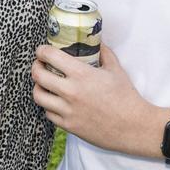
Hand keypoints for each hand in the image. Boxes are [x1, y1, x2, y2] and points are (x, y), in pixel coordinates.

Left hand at [31, 43, 164, 158]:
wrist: (134, 127)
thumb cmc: (126, 98)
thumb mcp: (116, 69)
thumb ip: (103, 52)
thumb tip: (97, 42)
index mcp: (81, 74)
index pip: (49, 56)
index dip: (42, 51)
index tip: (42, 50)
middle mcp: (71, 92)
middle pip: (37, 75)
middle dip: (35, 67)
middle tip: (39, 65)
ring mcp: (68, 111)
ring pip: (38, 96)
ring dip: (38, 87)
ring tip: (44, 84)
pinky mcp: (69, 126)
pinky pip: (48, 114)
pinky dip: (49, 106)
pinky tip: (55, 102)